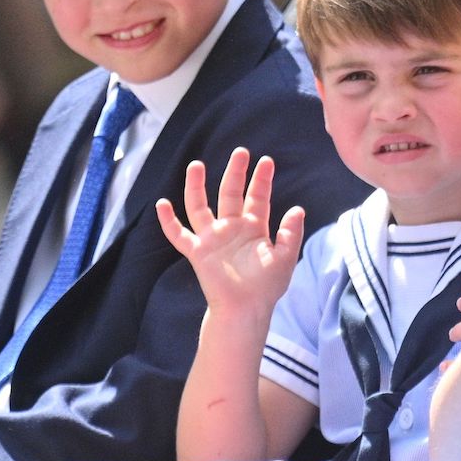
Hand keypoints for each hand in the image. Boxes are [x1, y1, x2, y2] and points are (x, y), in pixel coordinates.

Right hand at [157, 148, 303, 317]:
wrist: (247, 309)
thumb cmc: (267, 286)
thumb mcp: (285, 257)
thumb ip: (291, 233)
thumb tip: (298, 209)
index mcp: (253, 228)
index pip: (257, 197)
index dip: (261, 180)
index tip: (266, 160)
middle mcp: (231, 228)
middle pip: (230, 194)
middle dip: (235, 173)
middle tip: (240, 152)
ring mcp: (213, 239)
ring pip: (200, 207)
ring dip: (196, 187)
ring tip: (195, 164)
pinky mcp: (198, 252)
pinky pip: (179, 235)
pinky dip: (169, 222)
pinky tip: (162, 204)